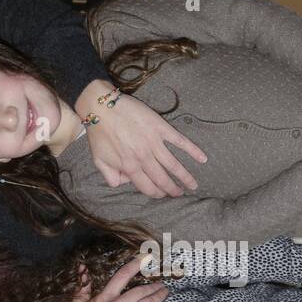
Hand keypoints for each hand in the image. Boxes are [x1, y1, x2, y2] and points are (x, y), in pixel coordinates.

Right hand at [59, 255, 175, 301]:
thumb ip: (82, 287)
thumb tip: (83, 268)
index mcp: (103, 299)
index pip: (122, 276)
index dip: (135, 265)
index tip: (145, 258)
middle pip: (139, 291)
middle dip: (152, 285)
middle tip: (160, 282)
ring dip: (159, 295)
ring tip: (165, 291)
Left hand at [78, 79, 206, 197]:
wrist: (101, 106)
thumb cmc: (99, 133)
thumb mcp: (99, 160)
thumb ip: (111, 176)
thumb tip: (124, 184)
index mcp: (129, 167)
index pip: (147, 187)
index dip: (156, 193)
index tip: (163, 196)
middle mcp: (143, 158)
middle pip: (162, 179)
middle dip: (172, 189)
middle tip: (180, 194)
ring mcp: (153, 143)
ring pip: (173, 165)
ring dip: (185, 176)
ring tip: (193, 185)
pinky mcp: (160, 128)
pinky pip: (179, 141)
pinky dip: (192, 150)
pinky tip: (202, 158)